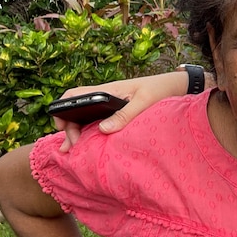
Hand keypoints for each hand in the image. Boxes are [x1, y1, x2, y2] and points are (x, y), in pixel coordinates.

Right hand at [54, 71, 189, 151]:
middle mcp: (104, 97)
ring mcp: (109, 106)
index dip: (61, 109)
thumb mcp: (144, 101)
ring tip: (73, 150)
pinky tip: (86, 145)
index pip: (74, 95)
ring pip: (84, 118)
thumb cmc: (160, 89)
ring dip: (76, 132)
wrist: (175, 86)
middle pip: (75, 110)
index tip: (63, 128)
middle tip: (74, 146)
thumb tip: (103, 130)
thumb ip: (125, 114)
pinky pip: (96, 122)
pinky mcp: (116, 114)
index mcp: (107, 90)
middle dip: (68, 127)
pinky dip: (88, 133)